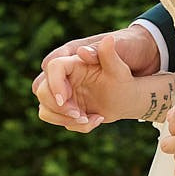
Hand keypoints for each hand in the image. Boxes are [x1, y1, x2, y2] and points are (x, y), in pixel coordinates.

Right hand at [34, 25, 160, 129]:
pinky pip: (58, 119)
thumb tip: (84, 50)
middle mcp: (64, 76)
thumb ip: (106, 54)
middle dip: (57, 106)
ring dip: (62, 118)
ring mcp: (64, 93)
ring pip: (45, 108)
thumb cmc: (126, 72)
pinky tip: (96, 119)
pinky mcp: (68, 107)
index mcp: (74, 59)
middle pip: (41, 89)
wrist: (133, 90)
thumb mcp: (120, 64)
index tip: (64, 98)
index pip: (52, 66)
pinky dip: (74, 125)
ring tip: (88, 118)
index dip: (54, 83)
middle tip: (79, 113)